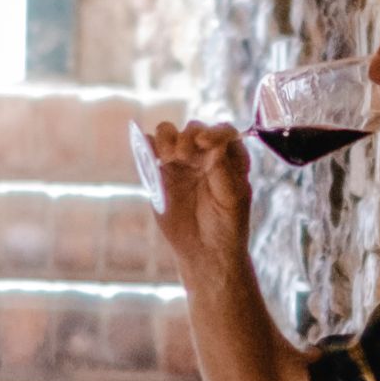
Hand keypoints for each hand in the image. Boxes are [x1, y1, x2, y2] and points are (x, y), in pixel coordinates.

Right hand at [145, 119, 252, 271]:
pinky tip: (150, 152)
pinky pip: (151, 151)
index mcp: (229, 157)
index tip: (204, 142)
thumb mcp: (232, 198)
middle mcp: (205, 154)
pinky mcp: (161, 172)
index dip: (213, 132)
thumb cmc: (227, 224)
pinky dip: (147, 145)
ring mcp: (182, 162)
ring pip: (170, 134)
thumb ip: (223, 169)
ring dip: (167, 138)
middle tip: (183, 156)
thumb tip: (213, 143)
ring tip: (168, 156)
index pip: (223, 132)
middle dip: (188, 137)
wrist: (205, 250)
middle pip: (194, 130)